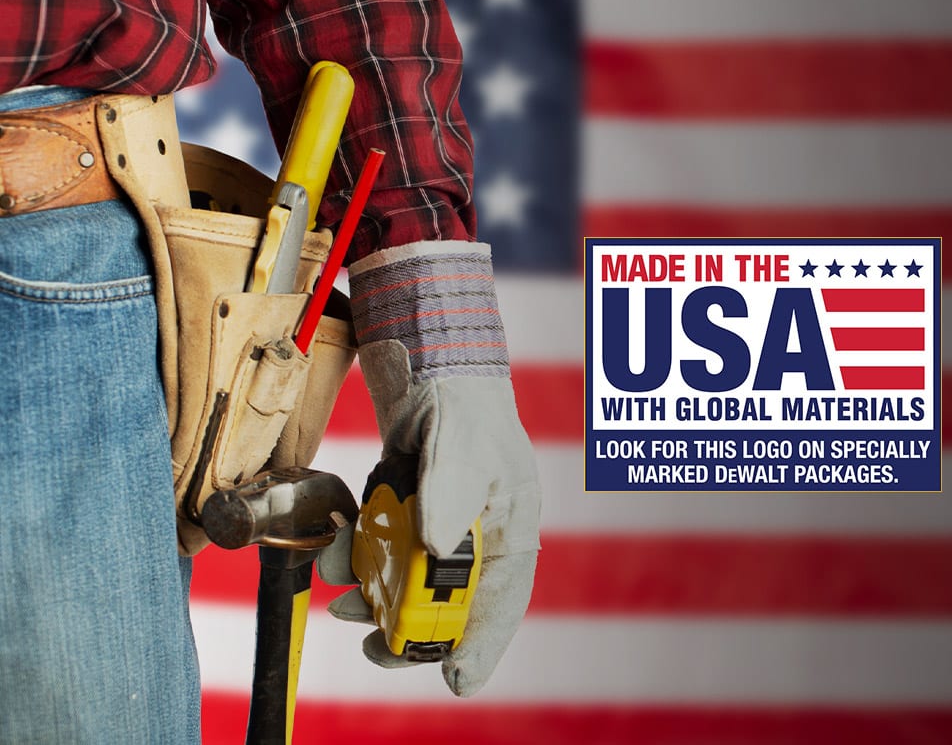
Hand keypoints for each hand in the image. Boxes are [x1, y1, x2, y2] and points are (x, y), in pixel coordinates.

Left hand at [317, 241, 540, 696]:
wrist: (430, 376)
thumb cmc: (464, 408)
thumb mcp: (462, 447)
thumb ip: (451, 493)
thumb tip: (434, 545)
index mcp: (508, 531)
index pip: (503, 599)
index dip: (482, 643)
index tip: (459, 680)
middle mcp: (475, 541)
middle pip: (449, 605)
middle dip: (412, 629)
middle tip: (379, 649)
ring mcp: (438, 532)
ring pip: (408, 586)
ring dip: (375, 599)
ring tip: (346, 607)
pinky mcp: (407, 520)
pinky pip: (382, 558)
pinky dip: (359, 566)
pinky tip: (338, 561)